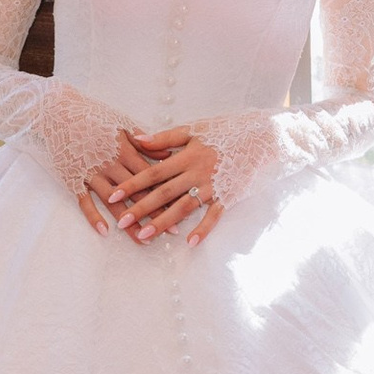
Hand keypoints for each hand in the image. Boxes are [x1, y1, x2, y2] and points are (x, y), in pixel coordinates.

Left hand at [107, 123, 222, 246]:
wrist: (260, 138)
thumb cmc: (224, 132)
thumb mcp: (193, 130)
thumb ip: (165, 138)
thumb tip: (137, 140)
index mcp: (187, 156)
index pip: (154, 172)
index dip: (133, 184)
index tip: (112, 195)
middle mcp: (197, 173)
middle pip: (164, 193)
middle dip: (141, 208)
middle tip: (121, 222)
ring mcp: (212, 187)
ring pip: (184, 207)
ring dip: (163, 222)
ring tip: (144, 235)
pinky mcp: (227, 197)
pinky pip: (214, 216)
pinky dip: (203, 229)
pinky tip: (189, 242)